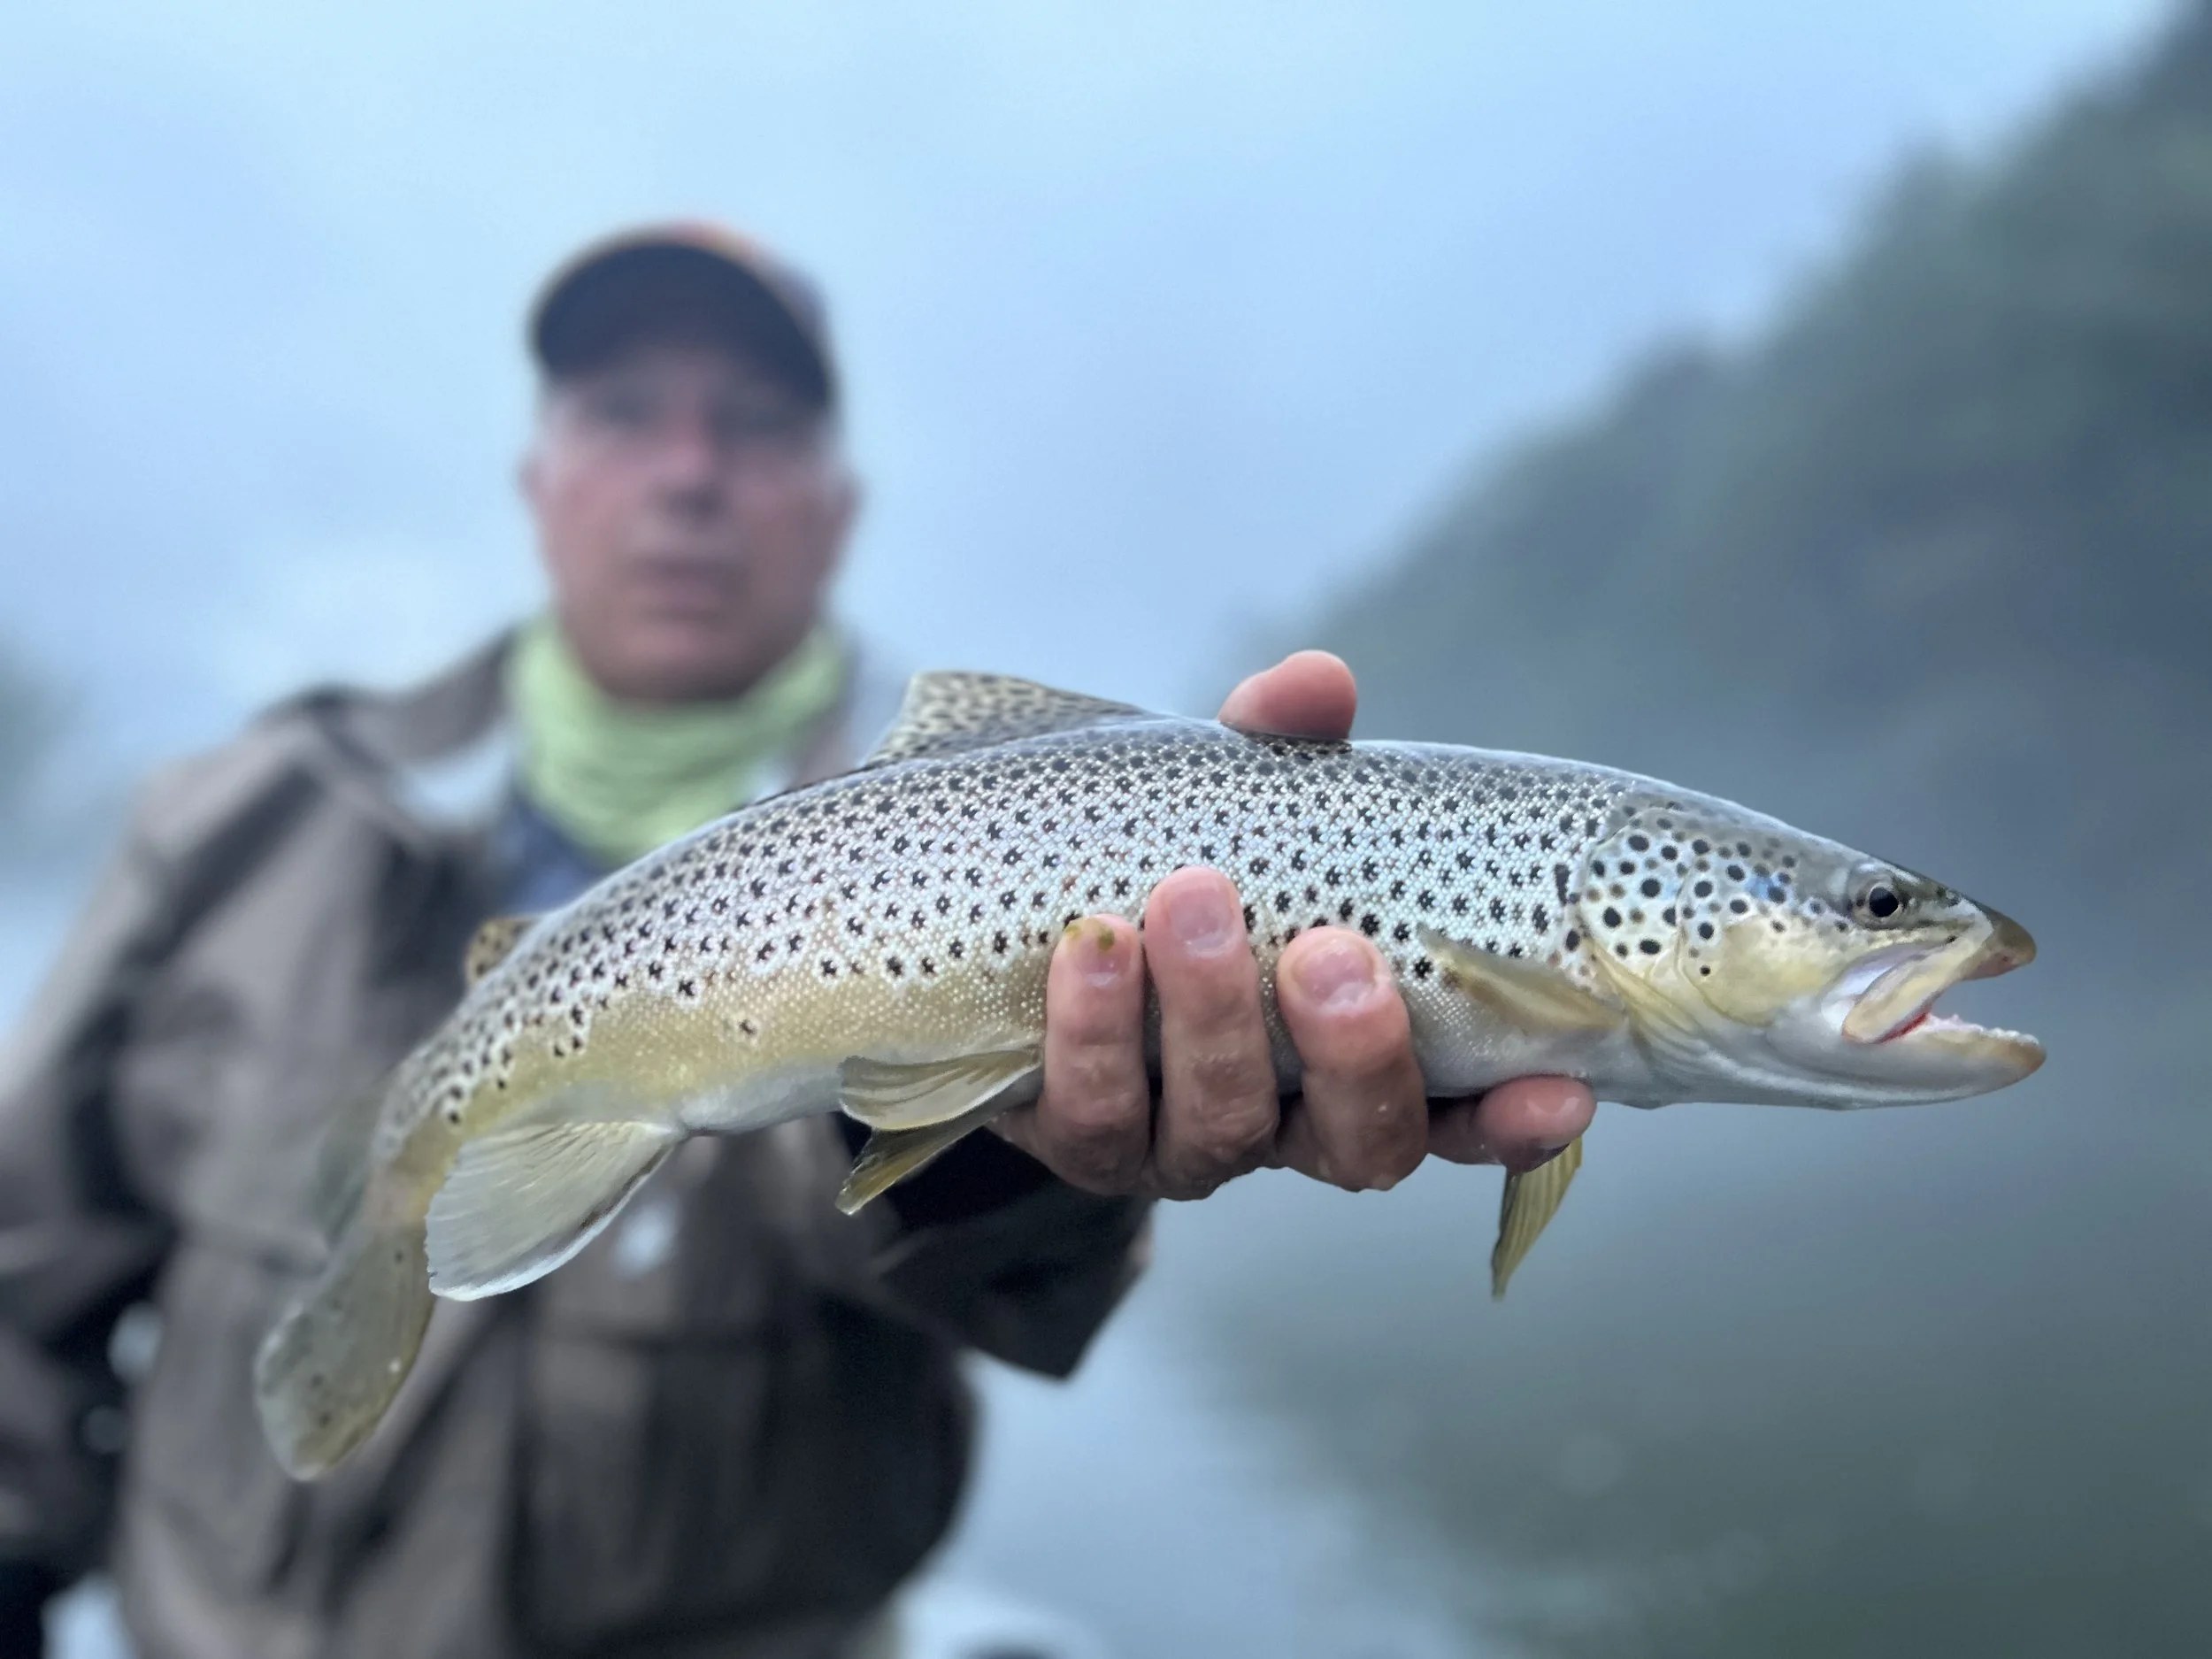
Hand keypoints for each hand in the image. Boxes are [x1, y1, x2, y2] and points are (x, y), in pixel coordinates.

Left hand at [995, 650, 1597, 1198]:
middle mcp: (1294, 1121)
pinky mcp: (1088, 1140)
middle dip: (1349, 1050)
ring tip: (1188, 905)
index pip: (1465, 1115)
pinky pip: (1096, 1119)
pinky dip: (1094, 1032)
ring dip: (1213, 1019)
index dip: (1513, 1121)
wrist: (1030, 916)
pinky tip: (1089, 950)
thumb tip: (1318, 683)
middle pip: (1357, 1138)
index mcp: (1365, 1055)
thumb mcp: (1237, 802)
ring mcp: (1190, 1142)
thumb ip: (1282, 751)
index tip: (1560, 1092)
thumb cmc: (1180, 862)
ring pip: (1223, 1129)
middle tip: (1325, 951)